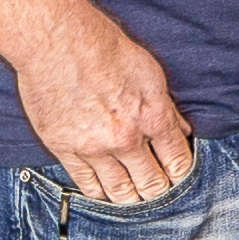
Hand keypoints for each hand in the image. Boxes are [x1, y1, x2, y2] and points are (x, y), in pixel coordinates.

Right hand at [14, 9, 198, 205]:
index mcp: (152, 117)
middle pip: (152, 185)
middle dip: (159, 191)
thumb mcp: (149, 72)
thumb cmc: (104, 48)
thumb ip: (167, 107)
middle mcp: (126, 139)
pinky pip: (86, 185)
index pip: (178, 163)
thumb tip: (182, 131)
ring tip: (134, 197)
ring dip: (131, 198)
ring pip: (120, 192)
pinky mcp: (64, 149)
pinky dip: (99, 193)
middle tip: (158, 191)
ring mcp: (94, 148)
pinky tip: (105, 192)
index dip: (182, 175)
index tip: (178, 177)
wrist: (56, 41)